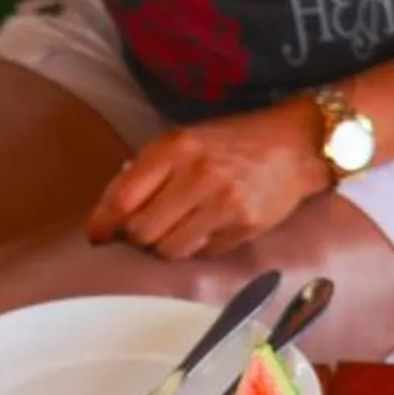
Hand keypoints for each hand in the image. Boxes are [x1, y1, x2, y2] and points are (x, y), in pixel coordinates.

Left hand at [86, 104, 331, 260]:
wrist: (295, 145)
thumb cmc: (233, 142)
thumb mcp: (185, 140)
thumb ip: (148, 169)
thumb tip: (109, 212)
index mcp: (176, 147)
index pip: (123, 198)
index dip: (104, 223)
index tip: (98, 235)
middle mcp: (198, 175)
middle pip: (141, 232)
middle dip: (135, 238)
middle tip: (141, 233)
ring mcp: (224, 204)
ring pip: (169, 251)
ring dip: (164, 248)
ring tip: (174, 231)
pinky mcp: (244, 227)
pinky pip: (201, 254)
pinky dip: (195, 248)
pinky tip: (204, 230)